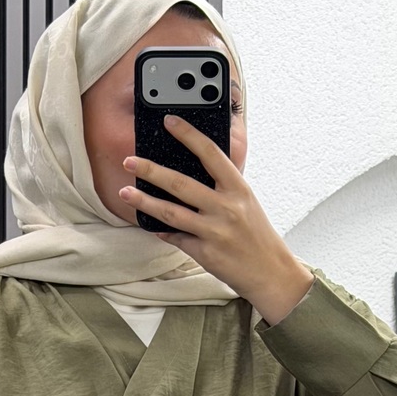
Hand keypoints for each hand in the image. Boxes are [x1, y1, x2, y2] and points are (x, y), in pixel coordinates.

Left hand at [119, 115, 313, 325]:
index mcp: (238, 189)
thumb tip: (190, 174)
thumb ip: (222, 188)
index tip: (169, 121)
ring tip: (125, 192)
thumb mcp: (246, 203)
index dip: (188, 134)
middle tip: (130, 161)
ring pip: (171, 212)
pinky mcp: (205, 253)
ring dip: (144, 202)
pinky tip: (149, 224)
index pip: (210, 153)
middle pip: (180, 183)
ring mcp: (214, 232)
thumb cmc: (257, 237)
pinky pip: (176, 238)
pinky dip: (161, 230)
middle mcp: (226, 208)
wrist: (271, 274)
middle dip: (151, 170)